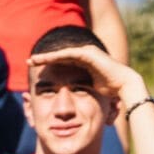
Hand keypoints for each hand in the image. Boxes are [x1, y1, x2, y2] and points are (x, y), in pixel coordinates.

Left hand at [28, 44, 144, 102]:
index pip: (62, 62)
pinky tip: (44, 59)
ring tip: (33, 59)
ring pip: (61, 53)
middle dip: (44, 59)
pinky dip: (55, 56)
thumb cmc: (111, 91)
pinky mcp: (87, 53)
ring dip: (46, 56)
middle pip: (59, 56)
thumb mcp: (91, 90)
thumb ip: (82, 90)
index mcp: (84, 63)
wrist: (124, 85)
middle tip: (29, 62)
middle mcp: (84, 55)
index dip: (49, 65)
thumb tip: (74, 101)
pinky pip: (67, 54)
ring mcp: (86, 52)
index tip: (36, 71)